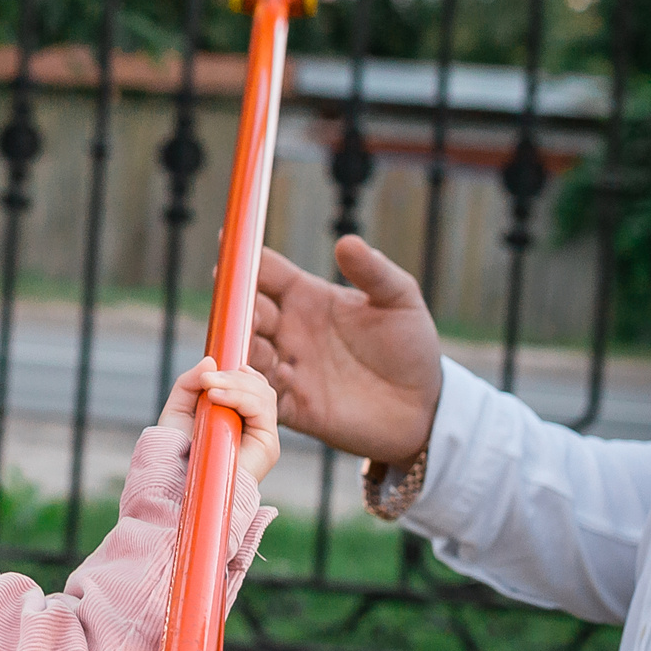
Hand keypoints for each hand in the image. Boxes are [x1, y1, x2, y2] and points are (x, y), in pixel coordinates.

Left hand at [159, 357, 280, 480]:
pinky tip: (216, 398)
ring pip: (264, 394)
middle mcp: (255, 428)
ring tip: (209, 388)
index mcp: (239, 419)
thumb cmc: (176, 451)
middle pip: (260, 388)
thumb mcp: (178, 409)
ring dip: (236, 384)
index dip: (242, 374)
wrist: (177, 480)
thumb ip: (189, 383)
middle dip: (233, 377)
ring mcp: (264, 437)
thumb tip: (211, 360)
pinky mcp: (268, 446)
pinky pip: (264, 411)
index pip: (254, 388)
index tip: (220, 369)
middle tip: (207, 379)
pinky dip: (241, 397)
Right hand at [248, 235, 441, 463]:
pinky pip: (257, 393)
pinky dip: (253, 385)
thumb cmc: (411, 349)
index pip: (265, 272)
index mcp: (307, 298)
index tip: (229, 248)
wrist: (421, 408)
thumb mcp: (401, 302)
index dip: (244, 260)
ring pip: (245, 350)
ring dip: (241, 345)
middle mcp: (289, 330)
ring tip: (257, 344)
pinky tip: (272, 378)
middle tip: (244, 306)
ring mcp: (286, 366)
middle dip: (237, 305)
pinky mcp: (290, 404)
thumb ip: (374, 272)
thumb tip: (347, 241)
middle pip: (245, 310)